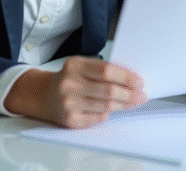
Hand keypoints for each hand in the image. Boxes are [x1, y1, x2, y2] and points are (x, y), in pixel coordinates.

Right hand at [4, 56, 147, 127]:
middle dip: (130, 94)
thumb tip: (131, 80)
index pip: (106, 71)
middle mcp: (69, 85)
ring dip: (124, 105)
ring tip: (134, 102)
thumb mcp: (80, 66)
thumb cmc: (68, 79)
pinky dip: (108, 113)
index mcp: (74, 66)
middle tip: (141, 95)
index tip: (139, 81)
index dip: (126, 77)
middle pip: (108, 91)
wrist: (43, 95)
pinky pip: (97, 118)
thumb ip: (101, 70)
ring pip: (105, 106)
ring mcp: (69, 104)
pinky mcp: (71, 120)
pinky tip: (114, 109)